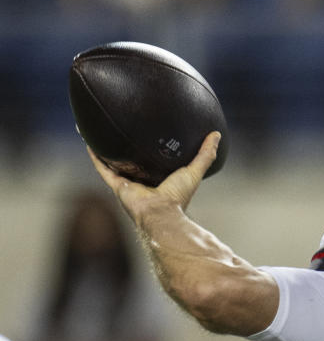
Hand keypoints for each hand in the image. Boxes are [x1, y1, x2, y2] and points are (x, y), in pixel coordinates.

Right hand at [88, 131, 220, 225]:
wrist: (162, 214)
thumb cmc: (178, 197)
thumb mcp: (194, 170)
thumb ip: (206, 154)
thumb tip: (216, 134)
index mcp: (159, 179)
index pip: (154, 160)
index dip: (151, 148)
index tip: (149, 132)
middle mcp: (142, 181)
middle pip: (133, 160)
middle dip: (127, 147)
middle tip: (122, 127)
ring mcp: (129, 184)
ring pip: (115, 162)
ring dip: (107, 149)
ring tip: (100, 130)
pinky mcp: (118, 186)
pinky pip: (103, 168)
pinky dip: (96, 156)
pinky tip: (90, 142)